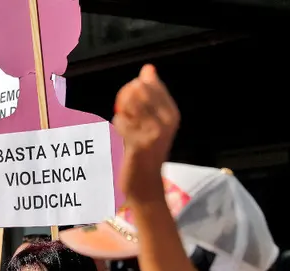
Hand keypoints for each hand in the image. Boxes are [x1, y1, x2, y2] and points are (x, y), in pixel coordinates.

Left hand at [113, 64, 179, 200]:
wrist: (146, 182)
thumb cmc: (147, 149)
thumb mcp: (154, 120)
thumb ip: (151, 94)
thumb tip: (148, 68)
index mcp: (172, 113)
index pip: (151, 84)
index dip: (135, 87)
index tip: (132, 102)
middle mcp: (167, 121)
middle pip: (139, 90)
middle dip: (125, 97)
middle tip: (125, 113)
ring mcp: (154, 133)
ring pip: (128, 104)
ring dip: (121, 113)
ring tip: (125, 125)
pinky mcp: (139, 144)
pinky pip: (120, 123)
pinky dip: (117, 125)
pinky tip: (121, 134)